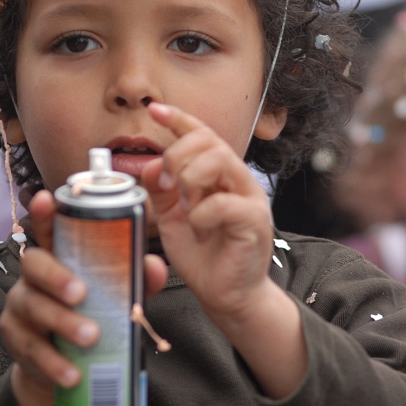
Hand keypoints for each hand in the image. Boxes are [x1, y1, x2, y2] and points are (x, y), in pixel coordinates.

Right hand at [0, 190, 168, 405]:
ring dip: (62, 322)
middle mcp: (33, 279)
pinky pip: (31, 350)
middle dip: (57, 277)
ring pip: (33, 309)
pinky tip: (72, 374)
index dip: (46, 213)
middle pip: (34, 266)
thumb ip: (134, 280)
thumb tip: (154, 265)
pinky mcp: (15, 342)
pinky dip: (53, 363)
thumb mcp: (114, 298)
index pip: (50, 230)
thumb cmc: (91, 318)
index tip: (46, 198)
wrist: (61, 369)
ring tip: (90, 338)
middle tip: (81, 294)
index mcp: (58, 259)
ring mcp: (20, 309)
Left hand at [140, 102, 276, 327]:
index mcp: (217, 175)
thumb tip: (151, 165)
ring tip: (186, 209)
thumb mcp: (171, 217)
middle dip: (178, 155)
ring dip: (190, 181)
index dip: (179, 119)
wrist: (225, 294)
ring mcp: (249, 198)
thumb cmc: (202, 255)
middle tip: (165, 184)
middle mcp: (236, 179)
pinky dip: (201, 215)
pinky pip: (224, 202)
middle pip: (209, 140)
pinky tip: (199, 230)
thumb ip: (161, 190)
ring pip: (220, 161)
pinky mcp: (255, 221)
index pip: (202, 133)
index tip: (155, 110)